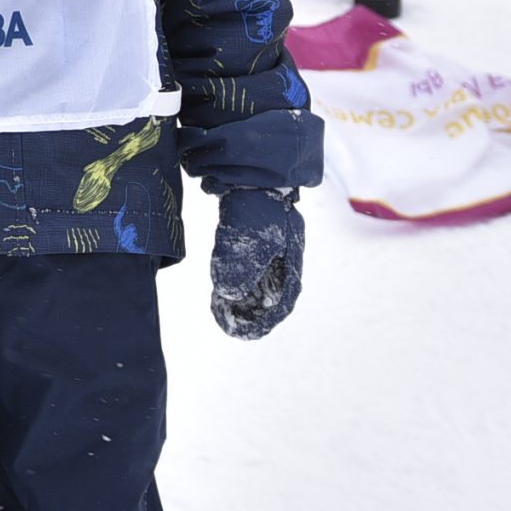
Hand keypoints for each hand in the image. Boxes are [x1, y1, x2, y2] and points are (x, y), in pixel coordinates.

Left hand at [210, 187, 303, 338]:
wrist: (254, 177)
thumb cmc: (258, 207)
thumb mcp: (250, 238)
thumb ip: (240, 266)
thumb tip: (228, 293)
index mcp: (290, 265)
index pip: (281, 303)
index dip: (263, 322)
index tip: (243, 333)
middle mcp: (282, 264)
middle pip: (269, 299)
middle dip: (249, 316)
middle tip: (228, 326)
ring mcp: (270, 255)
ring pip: (258, 288)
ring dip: (241, 304)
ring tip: (221, 313)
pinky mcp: (256, 246)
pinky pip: (248, 274)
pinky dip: (236, 286)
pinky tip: (220, 295)